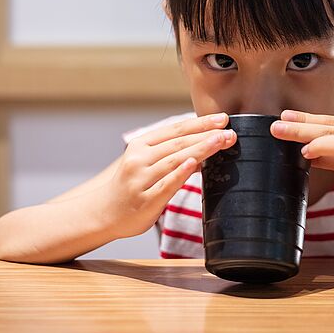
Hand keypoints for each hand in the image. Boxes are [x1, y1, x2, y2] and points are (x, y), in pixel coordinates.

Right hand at [103, 113, 235, 238]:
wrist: (103, 213)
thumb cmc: (131, 186)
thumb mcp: (147, 164)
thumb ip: (174, 155)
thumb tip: (208, 147)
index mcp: (140, 145)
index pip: (175, 130)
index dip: (200, 123)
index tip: (222, 119)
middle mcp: (139, 159)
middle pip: (178, 143)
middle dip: (206, 135)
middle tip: (230, 132)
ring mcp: (141, 180)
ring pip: (175, 160)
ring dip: (201, 149)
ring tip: (222, 142)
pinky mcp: (146, 200)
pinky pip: (166, 184)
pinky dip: (180, 173)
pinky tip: (194, 163)